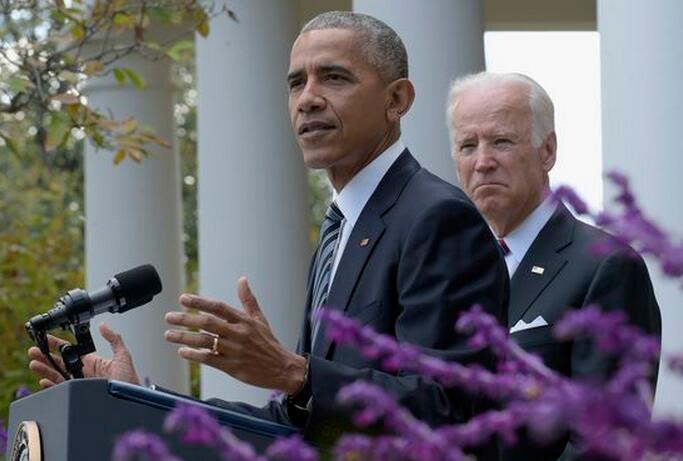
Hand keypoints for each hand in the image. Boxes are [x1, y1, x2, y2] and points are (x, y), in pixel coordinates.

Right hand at [28, 323, 139, 387]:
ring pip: (57, 375)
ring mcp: (80, 384)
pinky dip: (52, 386)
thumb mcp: (123, 356)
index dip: (58, 345)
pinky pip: (61, 390)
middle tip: (34, 350)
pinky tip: (44, 381)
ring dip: (45, 369)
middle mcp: (83, 373)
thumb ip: (114, 339)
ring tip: (34, 363)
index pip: (71, 351)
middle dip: (46, 356)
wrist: (132, 399)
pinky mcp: (79, 394)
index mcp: (92, 362)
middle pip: (60, 363)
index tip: (47, 338)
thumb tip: (103, 326)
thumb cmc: (129, 380)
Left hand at [165, 277, 305, 393]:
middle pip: (207, 323)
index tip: (183, 299)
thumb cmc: (269, 343)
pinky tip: (182, 352)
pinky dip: (194, 355)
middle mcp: (238, 333)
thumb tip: (242, 279)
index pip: (218, 307)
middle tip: (169, 317)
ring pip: (205, 341)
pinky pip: (209, 359)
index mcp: (244, 320)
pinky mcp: (232, 367)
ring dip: (184, 337)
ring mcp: (235, 350)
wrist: (282, 368)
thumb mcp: (260, 319)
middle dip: (186, 319)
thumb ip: (248, 300)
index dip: (200, 302)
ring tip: (169, 335)